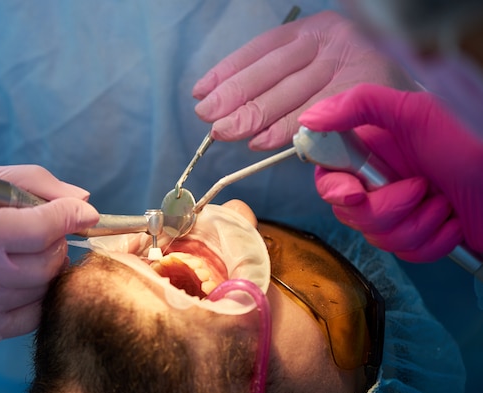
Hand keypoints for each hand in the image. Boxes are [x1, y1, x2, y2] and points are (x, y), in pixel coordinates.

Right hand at [0, 164, 98, 342]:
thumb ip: (41, 186)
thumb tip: (85, 204)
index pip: (37, 231)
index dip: (68, 218)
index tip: (84, 213)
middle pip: (46, 264)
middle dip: (55, 243)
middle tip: (43, 232)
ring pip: (43, 289)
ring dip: (45, 268)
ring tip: (20, 253)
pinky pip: (33, 314)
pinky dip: (35, 294)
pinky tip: (15, 277)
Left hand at [192, 11, 417, 149]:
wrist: (411, 97)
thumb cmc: (356, 84)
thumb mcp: (319, 67)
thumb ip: (284, 81)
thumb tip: (233, 109)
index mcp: (315, 29)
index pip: (262, 48)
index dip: (229, 71)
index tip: (202, 91)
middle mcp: (330, 41)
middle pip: (272, 70)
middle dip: (235, 97)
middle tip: (209, 118)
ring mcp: (348, 64)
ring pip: (290, 92)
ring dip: (254, 115)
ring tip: (225, 132)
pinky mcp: (364, 91)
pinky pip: (316, 114)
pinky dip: (286, 130)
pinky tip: (261, 141)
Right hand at [299, 83, 482, 261]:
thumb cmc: (470, 143)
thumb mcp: (415, 112)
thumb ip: (361, 105)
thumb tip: (310, 117)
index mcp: (369, 152)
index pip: (326, 177)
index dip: (335, 191)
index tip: (356, 194)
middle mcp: (376, 182)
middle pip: (349, 214)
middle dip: (387, 210)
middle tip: (420, 187)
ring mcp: (396, 211)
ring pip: (376, 237)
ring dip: (417, 224)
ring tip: (442, 203)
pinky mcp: (415, 237)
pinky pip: (405, 254)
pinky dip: (433, 242)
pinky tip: (451, 222)